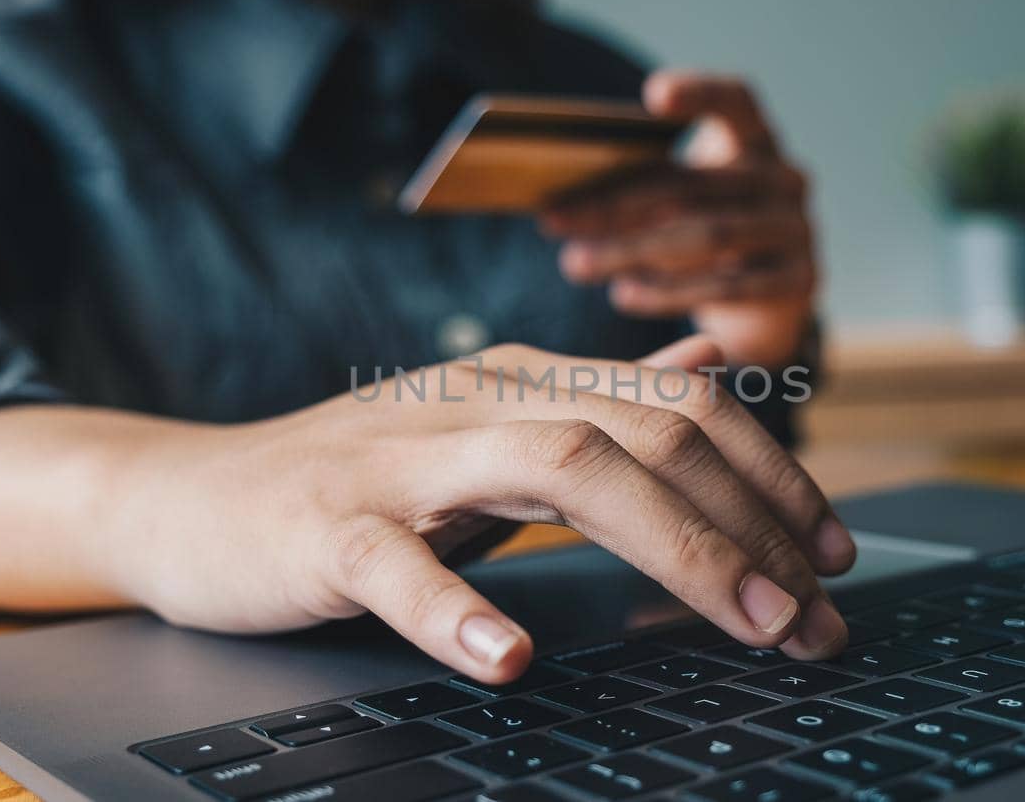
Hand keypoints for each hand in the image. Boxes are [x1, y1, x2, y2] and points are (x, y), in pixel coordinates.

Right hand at [104, 337, 853, 682]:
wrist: (187, 496)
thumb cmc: (354, 478)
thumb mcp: (492, 426)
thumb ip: (601, 401)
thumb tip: (714, 368)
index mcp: (523, 381)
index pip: (679, 406)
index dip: (774, 474)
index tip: (837, 554)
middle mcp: (476, 400)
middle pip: (644, 434)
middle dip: (753, 524)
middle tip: (818, 617)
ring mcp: (400, 459)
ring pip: (557, 469)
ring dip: (673, 546)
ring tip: (747, 622)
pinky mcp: (325, 525)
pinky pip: (397, 563)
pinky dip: (459, 608)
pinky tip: (513, 657)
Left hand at [541, 72, 817, 366]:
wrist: (769, 303)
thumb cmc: (709, 235)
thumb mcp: (686, 200)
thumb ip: (644, 188)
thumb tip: (559, 200)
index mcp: (756, 142)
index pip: (737, 101)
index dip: (700, 93)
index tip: (652, 95)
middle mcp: (785, 178)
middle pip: (692, 185)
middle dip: (614, 204)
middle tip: (553, 220)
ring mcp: (798, 230)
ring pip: (706, 235)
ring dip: (631, 250)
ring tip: (574, 264)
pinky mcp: (799, 281)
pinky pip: (726, 285)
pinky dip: (668, 291)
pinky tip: (622, 294)